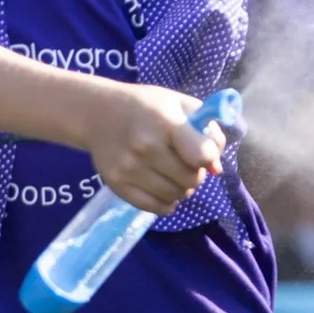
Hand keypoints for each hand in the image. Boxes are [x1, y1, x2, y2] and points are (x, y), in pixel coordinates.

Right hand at [82, 85, 224, 214]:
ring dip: (181, 189)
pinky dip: (165, 203)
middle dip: (195, 174)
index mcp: (166, 123)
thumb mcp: (180, 104)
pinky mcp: (117, 184)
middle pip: (190, 180)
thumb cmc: (146, 106)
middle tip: (185, 164)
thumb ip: (207, 131)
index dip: (208, 158)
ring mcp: (130, 168)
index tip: (202, 153)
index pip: (201, 155)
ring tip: (173, 174)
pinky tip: (163, 189)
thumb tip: (216, 169)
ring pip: (175, 196)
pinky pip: (154, 208)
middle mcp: (146, 147)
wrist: (97, 113)